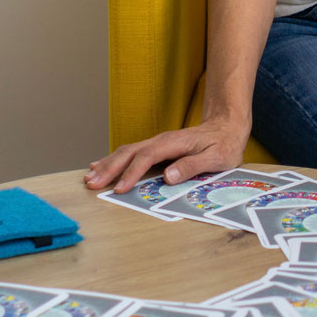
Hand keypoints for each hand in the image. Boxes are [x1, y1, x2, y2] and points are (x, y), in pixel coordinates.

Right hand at [83, 116, 249, 194]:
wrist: (227, 127)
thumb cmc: (224, 145)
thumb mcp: (216, 158)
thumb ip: (192, 166)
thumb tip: (168, 176)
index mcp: (174, 143)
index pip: (148, 157)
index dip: (132, 173)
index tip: (120, 188)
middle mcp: (162, 141)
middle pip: (130, 152)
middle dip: (110, 168)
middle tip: (92, 184)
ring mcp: (157, 143)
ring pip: (127, 151)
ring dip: (107, 164)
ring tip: (89, 178)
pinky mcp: (156, 148)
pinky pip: (131, 153)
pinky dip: (113, 160)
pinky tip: (99, 166)